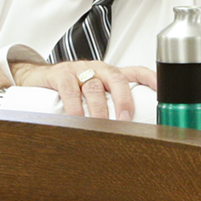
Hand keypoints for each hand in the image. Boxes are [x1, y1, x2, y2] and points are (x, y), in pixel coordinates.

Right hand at [11, 59, 154, 120]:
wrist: (37, 77)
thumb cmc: (70, 86)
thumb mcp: (93, 92)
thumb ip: (109, 105)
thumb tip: (128, 132)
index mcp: (109, 73)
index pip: (136, 71)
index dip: (151, 78)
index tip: (163, 91)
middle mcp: (97, 68)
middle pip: (117, 79)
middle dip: (124, 99)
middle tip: (125, 120)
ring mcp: (79, 70)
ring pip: (94, 87)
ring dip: (99, 109)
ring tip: (101, 126)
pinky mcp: (60, 75)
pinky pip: (70, 90)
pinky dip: (74, 107)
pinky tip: (76, 119)